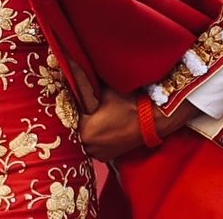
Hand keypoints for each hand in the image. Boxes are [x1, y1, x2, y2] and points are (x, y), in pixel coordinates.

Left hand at [77, 88, 198, 161]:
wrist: (153, 120)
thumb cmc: (129, 102)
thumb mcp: (104, 89)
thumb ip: (84, 81)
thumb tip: (68, 65)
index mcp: (84, 131)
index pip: (69, 113)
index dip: (72, 102)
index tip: (75, 94)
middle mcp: (88, 147)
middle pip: (75, 126)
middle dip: (78, 115)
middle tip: (85, 102)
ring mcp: (98, 154)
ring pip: (84, 136)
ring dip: (87, 126)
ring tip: (95, 112)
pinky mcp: (107, 157)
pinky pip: (95, 143)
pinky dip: (96, 135)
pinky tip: (103, 124)